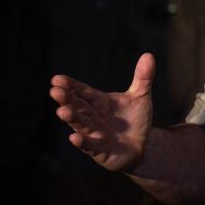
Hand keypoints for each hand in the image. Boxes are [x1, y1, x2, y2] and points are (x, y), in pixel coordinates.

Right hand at [50, 54, 154, 172]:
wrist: (142, 146)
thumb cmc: (135, 120)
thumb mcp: (141, 96)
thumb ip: (143, 77)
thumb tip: (149, 55)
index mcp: (99, 101)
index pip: (82, 91)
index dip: (70, 85)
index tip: (56, 79)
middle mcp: (93, 116)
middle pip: (77, 106)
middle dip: (66, 99)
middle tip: (55, 91)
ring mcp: (94, 133)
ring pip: (81, 124)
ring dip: (71, 118)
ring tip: (62, 111)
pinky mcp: (99, 150)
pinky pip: (90, 145)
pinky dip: (82, 142)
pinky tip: (74, 138)